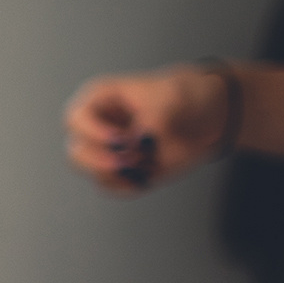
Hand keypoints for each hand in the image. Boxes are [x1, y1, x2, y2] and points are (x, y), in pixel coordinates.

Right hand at [64, 66, 230, 193]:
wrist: (207, 116)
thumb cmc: (182, 96)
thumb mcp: (173, 97)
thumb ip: (155, 117)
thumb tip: (141, 140)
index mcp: (99, 100)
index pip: (76, 119)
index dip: (93, 133)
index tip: (122, 139)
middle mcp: (96, 127)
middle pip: (76, 152)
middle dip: (103, 161)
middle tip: (132, 159)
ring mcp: (106, 151)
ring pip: (91, 172)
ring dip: (120, 174)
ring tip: (146, 163)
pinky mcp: (120, 171)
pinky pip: (111, 186)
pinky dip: (130, 184)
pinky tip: (150, 173)